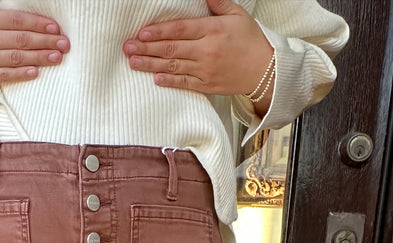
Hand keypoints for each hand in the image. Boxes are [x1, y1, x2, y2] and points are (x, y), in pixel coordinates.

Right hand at [0, 0, 69, 85]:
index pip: (18, 21)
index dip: (39, 24)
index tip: (55, 28)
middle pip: (22, 41)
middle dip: (46, 42)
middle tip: (64, 44)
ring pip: (16, 59)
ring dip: (40, 58)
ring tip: (57, 57)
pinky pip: (4, 75)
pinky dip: (21, 73)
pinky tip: (36, 71)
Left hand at [123, 0, 274, 112]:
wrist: (265, 71)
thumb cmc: (250, 40)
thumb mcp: (236, 14)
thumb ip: (217, 2)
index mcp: (212, 30)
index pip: (180, 30)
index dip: (159, 31)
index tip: (142, 32)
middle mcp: (206, 51)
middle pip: (171, 49)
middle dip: (147, 48)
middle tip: (128, 47)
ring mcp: (205, 70)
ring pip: (173, 67)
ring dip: (150, 65)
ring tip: (133, 62)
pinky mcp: (206, 85)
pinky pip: (184, 83)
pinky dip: (169, 81)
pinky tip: (154, 78)